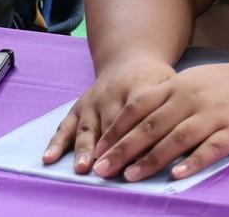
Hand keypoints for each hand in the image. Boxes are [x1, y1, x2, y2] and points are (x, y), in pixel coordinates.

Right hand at [41, 55, 174, 173]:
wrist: (129, 58)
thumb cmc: (154, 79)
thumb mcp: (168, 83)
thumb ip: (170, 105)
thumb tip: (178, 134)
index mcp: (138, 87)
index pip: (137, 112)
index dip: (135, 134)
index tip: (135, 158)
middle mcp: (112, 94)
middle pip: (111, 124)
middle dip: (109, 148)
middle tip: (107, 170)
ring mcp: (93, 101)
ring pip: (87, 127)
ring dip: (84, 148)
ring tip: (82, 168)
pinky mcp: (78, 107)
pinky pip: (66, 126)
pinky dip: (57, 143)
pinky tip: (49, 158)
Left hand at [86, 61, 228, 182]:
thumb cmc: (220, 84)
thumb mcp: (188, 82)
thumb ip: (161, 99)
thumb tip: (129, 126)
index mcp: (178, 87)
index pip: (139, 107)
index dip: (117, 129)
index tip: (99, 149)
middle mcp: (191, 100)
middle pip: (152, 126)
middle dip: (124, 149)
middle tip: (104, 169)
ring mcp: (212, 116)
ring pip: (176, 139)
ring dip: (151, 159)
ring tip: (131, 176)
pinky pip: (209, 149)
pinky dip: (192, 162)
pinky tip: (176, 175)